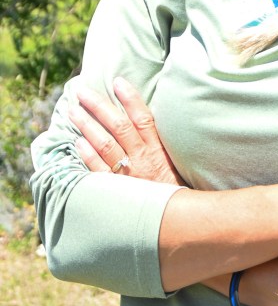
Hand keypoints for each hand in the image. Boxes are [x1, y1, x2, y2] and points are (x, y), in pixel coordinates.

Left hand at [69, 77, 184, 185]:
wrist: (177, 224)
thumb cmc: (176, 193)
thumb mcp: (174, 165)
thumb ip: (160, 146)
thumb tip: (145, 124)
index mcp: (158, 151)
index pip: (144, 119)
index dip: (131, 99)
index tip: (118, 81)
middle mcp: (142, 159)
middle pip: (119, 126)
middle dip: (99, 106)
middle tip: (82, 92)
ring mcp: (129, 175)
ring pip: (105, 144)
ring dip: (87, 125)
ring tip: (73, 111)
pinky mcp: (118, 191)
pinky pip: (99, 171)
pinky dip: (88, 155)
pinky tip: (77, 142)